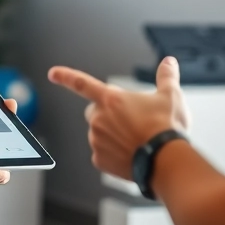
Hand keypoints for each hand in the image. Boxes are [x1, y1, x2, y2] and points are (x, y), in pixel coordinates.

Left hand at [48, 58, 188, 180]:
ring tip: (136, 139)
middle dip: (107, 113)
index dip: (66, 76)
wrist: (167, 162)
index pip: (82, 83)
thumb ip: (166, 77)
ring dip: (111, 134)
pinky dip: (113, 153)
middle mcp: (99, 119)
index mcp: (111, 99)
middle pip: (95, 111)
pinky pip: (102, 153)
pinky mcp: (100, 160)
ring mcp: (97, 141)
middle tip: (129, 120)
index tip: (53, 73)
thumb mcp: (171, 96)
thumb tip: (169, 63)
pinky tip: (131, 153)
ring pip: (99, 134)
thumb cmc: (166, 129)